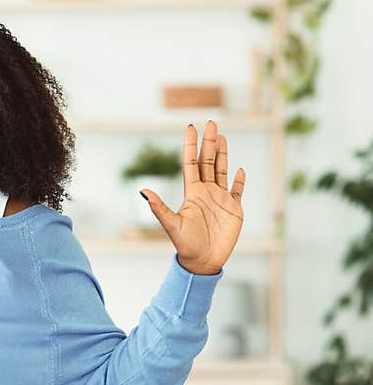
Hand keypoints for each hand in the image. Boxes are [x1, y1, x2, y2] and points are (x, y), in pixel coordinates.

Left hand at [140, 120, 244, 274]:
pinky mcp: (233, 210)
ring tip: (222, 136)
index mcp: (192, 193)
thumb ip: (159, 207)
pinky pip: (237, 191)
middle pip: (208, 162)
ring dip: (223, 154)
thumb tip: (143, 191)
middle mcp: (205, 192)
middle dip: (209, 142)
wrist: (203, 262)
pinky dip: (239, 181)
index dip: (190, 145)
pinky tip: (240, 170)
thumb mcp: (172, 224)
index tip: (191, 127)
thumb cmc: (185, 245)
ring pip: (222, 171)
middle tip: (211, 122)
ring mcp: (220, 200)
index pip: (191, 163)